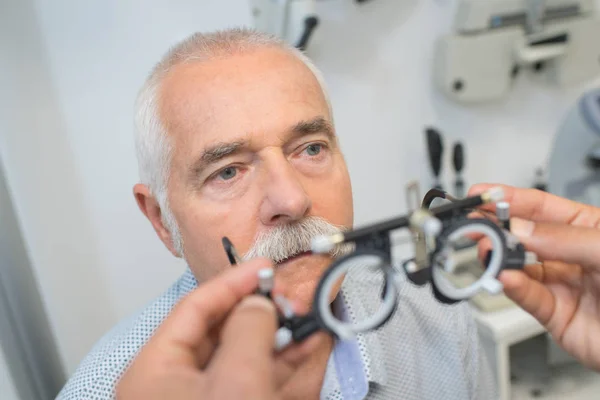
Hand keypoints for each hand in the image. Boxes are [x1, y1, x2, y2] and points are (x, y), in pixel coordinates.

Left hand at [115, 258, 320, 398]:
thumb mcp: (237, 381)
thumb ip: (249, 331)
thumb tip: (259, 303)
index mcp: (154, 370)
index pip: (194, 306)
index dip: (232, 282)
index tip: (264, 268)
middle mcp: (171, 383)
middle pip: (217, 329)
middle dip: (258, 311)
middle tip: (287, 298)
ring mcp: (199, 398)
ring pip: (238, 355)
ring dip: (274, 336)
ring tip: (304, 320)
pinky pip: (249, 378)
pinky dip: (276, 363)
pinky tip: (303, 347)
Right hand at [469, 184, 599, 370]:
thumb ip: (563, 239)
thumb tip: (519, 229)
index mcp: (587, 229)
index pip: (540, 207)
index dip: (509, 198)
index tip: (482, 195)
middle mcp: (569, 254)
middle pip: (522, 235)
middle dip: (496, 228)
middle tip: (475, 225)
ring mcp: (560, 284)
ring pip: (518, 266)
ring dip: (499, 259)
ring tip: (489, 252)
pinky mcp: (554, 314)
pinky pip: (527, 297)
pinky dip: (512, 287)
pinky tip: (504, 277)